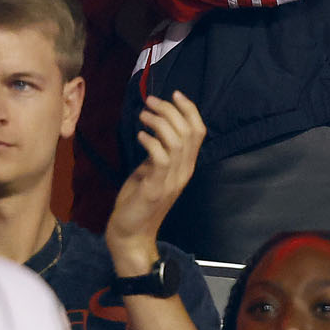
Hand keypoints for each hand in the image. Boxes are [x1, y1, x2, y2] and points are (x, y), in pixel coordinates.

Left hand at [106, 91, 205, 275]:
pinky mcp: (156, 188)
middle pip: (189, 131)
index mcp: (186, 166)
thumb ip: (159, 153)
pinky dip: (150, 141)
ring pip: (177, 141)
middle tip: (150, 101)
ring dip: (159, 122)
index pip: (199, 131)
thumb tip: (156, 129)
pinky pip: (160, 158)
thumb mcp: (152, 171)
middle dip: (170, 110)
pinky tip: (139, 135)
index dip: (189, 109)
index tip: (174, 94)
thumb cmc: (138, 201)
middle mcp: (184, 172)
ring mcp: (171, 181)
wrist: (130, 234)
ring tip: (143, 115)